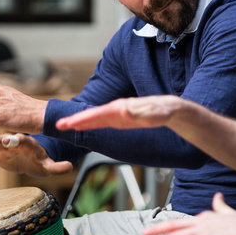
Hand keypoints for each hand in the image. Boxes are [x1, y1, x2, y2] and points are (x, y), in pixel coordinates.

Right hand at [0, 133, 72, 176]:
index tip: (11, 139)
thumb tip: (70, 167)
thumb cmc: (40, 161)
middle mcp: (16, 143)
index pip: (24, 141)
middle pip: (8, 141)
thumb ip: (58, 167)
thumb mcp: (49, 166)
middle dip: (2, 141)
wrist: (33, 159)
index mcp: (29, 144)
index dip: (17, 140)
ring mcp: (6, 147)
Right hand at [56, 95, 183, 130]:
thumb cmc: (170, 111)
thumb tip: (124, 111)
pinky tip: (85, 126)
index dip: (85, 118)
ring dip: (82, 122)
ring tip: (66, 125)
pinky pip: (105, 122)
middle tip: (60, 124)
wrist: (175, 110)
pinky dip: (93, 124)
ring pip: (98, 118)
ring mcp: (121, 115)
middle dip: (78, 120)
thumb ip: (144, 112)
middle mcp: (120, 109)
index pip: (101, 113)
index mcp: (126, 107)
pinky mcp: (123, 120)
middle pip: (95, 114)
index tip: (71, 123)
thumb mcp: (161, 112)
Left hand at [143, 193, 235, 234]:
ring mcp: (201, 230)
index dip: (172, 229)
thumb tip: (217, 195)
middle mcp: (199, 221)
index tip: (163, 234)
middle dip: (158, 229)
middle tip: (145, 233)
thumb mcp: (228, 212)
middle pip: (174, 225)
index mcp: (204, 216)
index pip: (184, 223)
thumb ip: (220, 205)